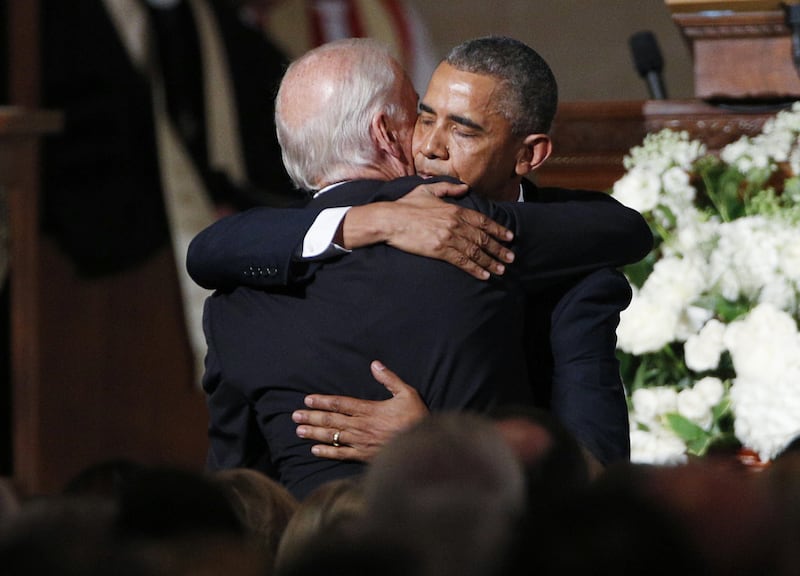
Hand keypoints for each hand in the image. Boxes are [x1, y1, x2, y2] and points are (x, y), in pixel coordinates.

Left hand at [292, 360, 428, 461]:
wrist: (423, 447)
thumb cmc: (416, 418)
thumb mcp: (407, 393)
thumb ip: (389, 379)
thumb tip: (375, 364)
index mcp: (370, 410)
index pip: (341, 404)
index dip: (323, 401)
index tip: (308, 400)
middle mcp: (361, 426)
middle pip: (332, 420)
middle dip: (312, 417)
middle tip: (295, 415)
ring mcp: (361, 442)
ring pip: (333, 436)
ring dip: (315, 433)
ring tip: (299, 430)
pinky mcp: (365, 456)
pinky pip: (342, 455)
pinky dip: (327, 452)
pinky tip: (314, 450)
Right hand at [343, 181, 514, 279]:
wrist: (390, 220)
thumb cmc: (406, 205)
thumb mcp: (428, 190)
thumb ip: (449, 188)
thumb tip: (465, 188)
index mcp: (455, 209)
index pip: (482, 221)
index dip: (498, 230)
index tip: (509, 237)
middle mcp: (456, 224)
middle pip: (482, 238)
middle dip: (499, 249)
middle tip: (511, 258)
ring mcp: (448, 238)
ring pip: (475, 251)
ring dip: (490, 262)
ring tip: (501, 270)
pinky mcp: (440, 251)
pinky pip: (462, 261)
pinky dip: (475, 269)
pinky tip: (484, 275)